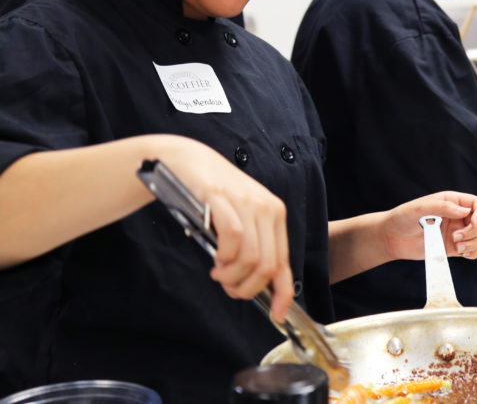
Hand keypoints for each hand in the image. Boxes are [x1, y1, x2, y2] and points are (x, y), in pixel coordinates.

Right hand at [160, 137, 293, 321]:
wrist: (188, 163)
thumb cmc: (215, 197)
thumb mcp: (242, 221)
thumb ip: (254, 247)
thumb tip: (262, 286)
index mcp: (275, 215)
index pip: (285, 261)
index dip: (283, 292)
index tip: (277, 314)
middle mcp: (267, 208)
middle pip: (268, 265)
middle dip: (247, 288)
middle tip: (229, 288)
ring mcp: (246, 202)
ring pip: (252, 257)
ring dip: (232, 276)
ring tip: (219, 273)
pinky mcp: (223, 199)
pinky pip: (233, 239)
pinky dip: (224, 257)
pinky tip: (215, 258)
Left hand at [382, 191, 476, 260]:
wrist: (391, 238)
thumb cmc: (403, 217)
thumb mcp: (420, 207)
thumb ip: (443, 207)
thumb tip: (465, 212)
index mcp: (452, 202)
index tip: (473, 222)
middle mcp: (457, 216)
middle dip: (474, 231)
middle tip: (456, 237)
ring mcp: (456, 232)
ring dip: (474, 242)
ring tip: (457, 246)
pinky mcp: (453, 248)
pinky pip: (472, 251)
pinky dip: (473, 253)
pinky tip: (463, 253)